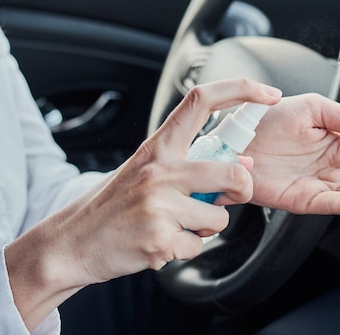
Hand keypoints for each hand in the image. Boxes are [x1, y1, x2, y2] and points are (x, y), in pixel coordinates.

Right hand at [5, 78, 281, 329]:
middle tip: (229, 197)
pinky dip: (186, 249)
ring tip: (175, 225)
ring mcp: (159, 204)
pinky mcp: (159, 239)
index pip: (202, 100)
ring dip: (205, 228)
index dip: (241, 89)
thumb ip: (192, 166)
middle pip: (233, 172)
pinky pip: (198, 247)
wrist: (70, 242)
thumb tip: (245, 163)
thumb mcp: (147, 172)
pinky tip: (160, 244)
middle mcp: (160, 170)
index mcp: (158, 146)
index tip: (268, 93)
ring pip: (219, 218)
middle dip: (243, 190)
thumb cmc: (114, 206)